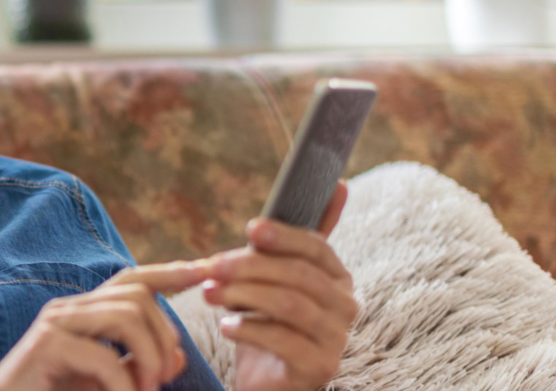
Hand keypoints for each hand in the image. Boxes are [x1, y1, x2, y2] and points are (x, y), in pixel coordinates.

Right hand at [0, 261, 209, 390]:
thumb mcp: (104, 383)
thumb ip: (135, 367)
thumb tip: (175, 357)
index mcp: (83, 314)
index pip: (132, 279)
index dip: (170, 272)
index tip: (206, 270)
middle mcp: (68, 310)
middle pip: (137, 296)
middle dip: (165, 334)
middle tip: (165, 378)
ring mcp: (55, 324)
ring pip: (126, 315)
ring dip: (149, 357)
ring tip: (147, 390)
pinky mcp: (46, 346)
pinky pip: (104, 355)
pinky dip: (123, 385)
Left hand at [202, 181, 356, 390]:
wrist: (265, 380)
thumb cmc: (267, 322)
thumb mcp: (276, 276)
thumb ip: (296, 238)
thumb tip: (339, 184)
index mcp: (337, 278)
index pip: (317, 247)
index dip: (284, 236)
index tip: (251, 229)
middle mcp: (345, 307)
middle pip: (299, 275)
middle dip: (250, 267)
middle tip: (212, 267)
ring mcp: (336, 339)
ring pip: (290, 304)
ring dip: (243, 295)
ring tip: (210, 294)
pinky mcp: (321, 367)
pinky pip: (283, 340)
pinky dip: (249, 329)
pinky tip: (226, 326)